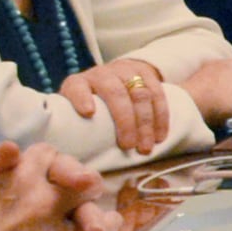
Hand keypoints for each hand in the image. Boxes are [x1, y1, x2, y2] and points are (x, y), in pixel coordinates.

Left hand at [57, 57, 181, 153]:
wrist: (114, 75)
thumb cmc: (92, 103)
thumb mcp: (74, 110)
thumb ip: (72, 126)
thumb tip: (70, 158)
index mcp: (80, 83)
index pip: (77, 87)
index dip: (82, 98)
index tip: (88, 113)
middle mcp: (103, 74)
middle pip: (116, 93)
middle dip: (124, 121)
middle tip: (128, 146)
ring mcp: (127, 72)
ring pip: (140, 94)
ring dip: (145, 123)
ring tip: (146, 147)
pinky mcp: (147, 74)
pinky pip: (158, 95)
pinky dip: (161, 118)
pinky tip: (160, 136)